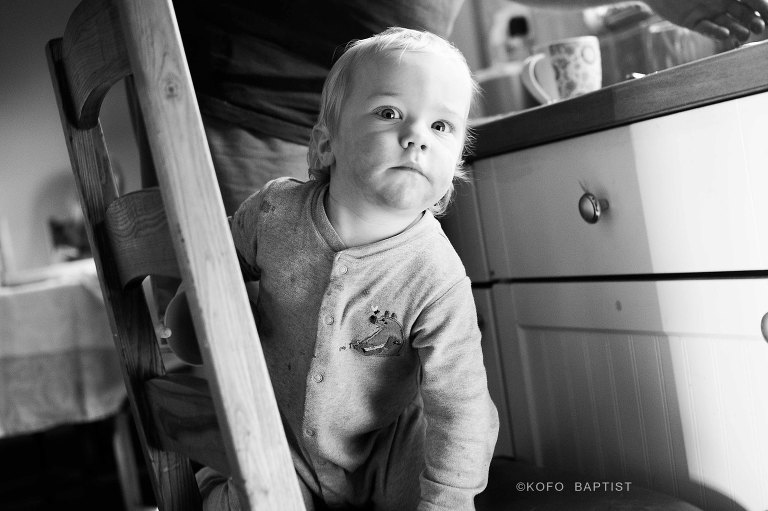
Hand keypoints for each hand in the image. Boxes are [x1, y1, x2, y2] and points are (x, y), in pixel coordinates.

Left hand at [644, 0, 767, 41]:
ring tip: (744, 35)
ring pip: (726, 23)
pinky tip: (724, 35)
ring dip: (736, 29)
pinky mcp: (692, 21)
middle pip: (742, 13)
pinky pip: (705, 28)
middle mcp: (722, 1)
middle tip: (759, 27)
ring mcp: (708, 12)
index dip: (762, 7)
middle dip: (752, 20)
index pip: (752, 0)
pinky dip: (715, 32)